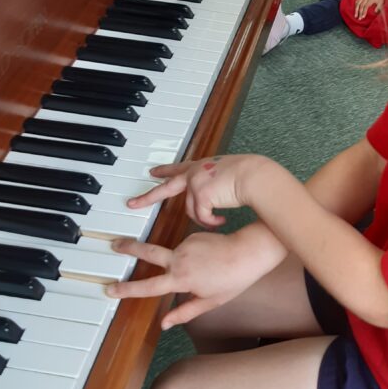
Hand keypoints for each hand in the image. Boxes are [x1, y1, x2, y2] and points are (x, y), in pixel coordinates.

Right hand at [108, 230, 266, 327]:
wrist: (248, 252)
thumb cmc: (233, 280)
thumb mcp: (210, 302)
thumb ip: (184, 312)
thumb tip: (165, 323)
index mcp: (181, 279)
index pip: (147, 287)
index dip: (127, 289)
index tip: (110, 289)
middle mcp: (179, 260)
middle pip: (146, 252)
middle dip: (128, 248)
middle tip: (114, 244)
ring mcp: (185, 245)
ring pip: (169, 252)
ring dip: (172, 257)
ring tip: (200, 268)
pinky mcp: (193, 235)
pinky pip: (184, 248)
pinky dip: (189, 255)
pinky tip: (207, 260)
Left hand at [126, 155, 263, 228]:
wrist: (255, 177)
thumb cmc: (250, 176)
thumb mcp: (228, 174)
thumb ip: (216, 181)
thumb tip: (214, 194)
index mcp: (201, 166)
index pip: (179, 168)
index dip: (165, 170)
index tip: (153, 172)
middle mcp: (195, 173)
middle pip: (166, 187)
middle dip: (147, 197)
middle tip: (132, 203)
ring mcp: (196, 183)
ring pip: (191, 210)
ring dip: (205, 218)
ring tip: (217, 220)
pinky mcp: (200, 195)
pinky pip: (202, 216)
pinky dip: (212, 222)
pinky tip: (222, 221)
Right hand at [355, 0, 383, 19]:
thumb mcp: (381, 2)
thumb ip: (378, 7)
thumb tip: (375, 12)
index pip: (366, 6)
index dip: (364, 12)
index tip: (363, 17)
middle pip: (361, 6)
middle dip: (359, 12)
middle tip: (359, 18)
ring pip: (358, 3)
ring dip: (356, 10)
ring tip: (355, 15)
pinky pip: (357, 1)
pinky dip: (356, 5)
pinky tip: (356, 10)